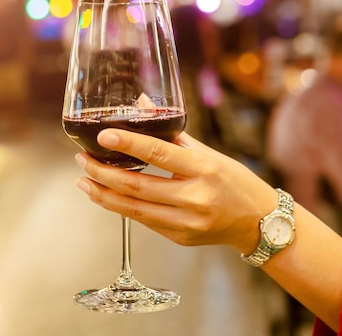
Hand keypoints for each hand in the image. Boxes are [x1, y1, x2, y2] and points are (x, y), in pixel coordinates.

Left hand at [75, 129, 277, 254]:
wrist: (258, 222)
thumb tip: (141, 104)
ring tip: (84, 182)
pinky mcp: (180, 237)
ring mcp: (187, 222)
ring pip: (134, 209)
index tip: (103, 136)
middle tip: (83, 160)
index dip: (129, 144)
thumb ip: (172, 133)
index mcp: (204, 168)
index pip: (159, 153)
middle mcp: (195, 197)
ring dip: (103, 195)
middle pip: (138, 186)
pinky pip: (144, 221)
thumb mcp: (208, 152)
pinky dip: (121, 207)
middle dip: (103, 173)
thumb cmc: (233, 181)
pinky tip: (106, 196)